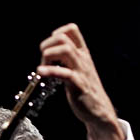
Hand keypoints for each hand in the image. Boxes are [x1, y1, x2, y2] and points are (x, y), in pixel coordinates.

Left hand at [37, 23, 125, 139]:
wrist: (99, 110)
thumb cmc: (85, 91)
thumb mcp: (78, 70)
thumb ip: (67, 61)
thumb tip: (49, 56)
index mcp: (82, 53)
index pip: (72, 30)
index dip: (56, 33)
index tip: (49, 47)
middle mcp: (82, 58)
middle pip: (63, 38)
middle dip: (47, 45)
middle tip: (43, 61)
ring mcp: (81, 70)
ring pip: (65, 50)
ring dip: (48, 55)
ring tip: (42, 68)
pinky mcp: (78, 84)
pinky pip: (64, 73)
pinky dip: (50, 71)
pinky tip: (41, 73)